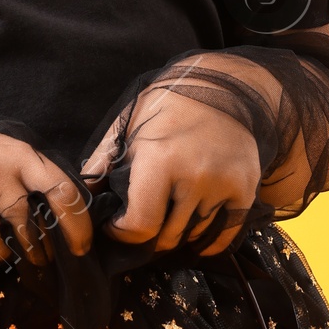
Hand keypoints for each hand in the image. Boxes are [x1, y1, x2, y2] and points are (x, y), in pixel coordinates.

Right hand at [0, 133, 92, 273]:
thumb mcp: (5, 154)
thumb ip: (35, 176)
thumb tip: (75, 217)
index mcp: (17, 154)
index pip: (62, 190)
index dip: (77, 223)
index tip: (80, 248)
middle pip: (28, 224)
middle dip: (37, 248)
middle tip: (40, 259)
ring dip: (2, 252)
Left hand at [82, 80, 260, 255]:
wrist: (224, 87)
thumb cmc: (169, 104)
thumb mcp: (131, 122)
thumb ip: (104, 159)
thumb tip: (83, 194)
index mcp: (160, 159)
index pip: (140, 225)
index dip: (122, 233)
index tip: (117, 225)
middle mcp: (194, 176)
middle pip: (167, 237)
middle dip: (148, 236)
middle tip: (143, 220)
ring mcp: (223, 185)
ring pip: (193, 236)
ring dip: (177, 234)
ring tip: (168, 215)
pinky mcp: (245, 189)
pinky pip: (223, 236)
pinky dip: (206, 241)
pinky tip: (193, 232)